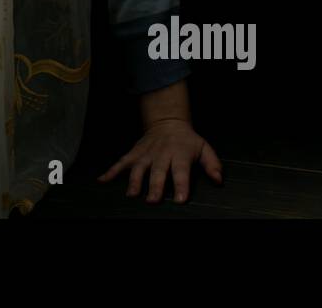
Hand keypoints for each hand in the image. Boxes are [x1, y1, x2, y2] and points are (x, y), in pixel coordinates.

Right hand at [98, 119, 222, 203]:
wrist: (167, 121)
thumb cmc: (186, 140)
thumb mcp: (203, 148)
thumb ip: (212, 164)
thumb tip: (218, 179)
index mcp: (179, 155)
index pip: (181, 172)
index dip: (180, 186)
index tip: (179, 199)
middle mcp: (161, 155)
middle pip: (158, 172)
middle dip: (155, 186)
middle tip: (152, 200)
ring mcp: (146, 154)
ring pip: (138, 168)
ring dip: (134, 181)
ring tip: (132, 194)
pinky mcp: (134, 153)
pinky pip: (121, 162)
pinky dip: (110, 171)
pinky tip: (102, 180)